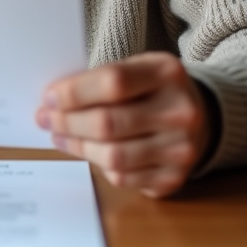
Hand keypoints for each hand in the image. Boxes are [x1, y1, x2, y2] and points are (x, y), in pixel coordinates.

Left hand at [35, 52, 213, 198]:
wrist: (200, 117)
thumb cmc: (155, 90)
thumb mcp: (138, 69)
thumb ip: (102, 80)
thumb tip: (54, 100)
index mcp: (168, 73)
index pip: (113, 82)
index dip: (74, 92)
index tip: (49, 97)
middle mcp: (180, 112)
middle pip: (108, 123)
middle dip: (67, 122)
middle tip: (45, 119)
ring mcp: (180, 149)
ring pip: (112, 156)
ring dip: (77, 147)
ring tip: (60, 137)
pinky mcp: (173, 178)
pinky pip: (123, 177)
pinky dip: (100, 166)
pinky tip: (91, 153)